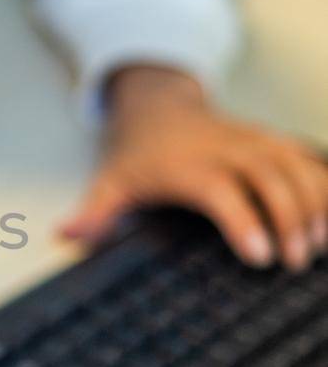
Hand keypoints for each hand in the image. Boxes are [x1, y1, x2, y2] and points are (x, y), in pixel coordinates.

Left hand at [58, 65, 327, 270]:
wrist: (159, 106)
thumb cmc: (137, 155)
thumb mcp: (111, 181)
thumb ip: (95, 212)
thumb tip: (64, 235)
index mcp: (188, 164)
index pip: (221, 190)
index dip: (243, 221)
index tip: (258, 257)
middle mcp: (227, 149)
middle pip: (270, 177)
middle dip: (289, 217)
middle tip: (295, 260)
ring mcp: (255, 141)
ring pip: (295, 165)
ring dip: (314, 202)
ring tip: (319, 245)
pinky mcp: (273, 141)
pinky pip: (307, 158)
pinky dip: (324, 185)